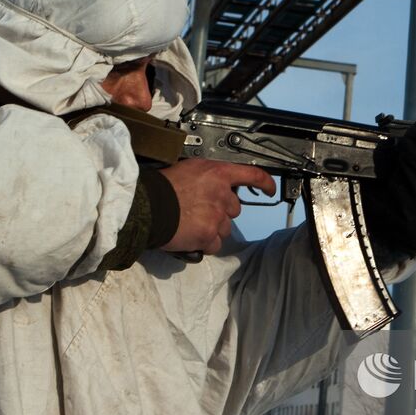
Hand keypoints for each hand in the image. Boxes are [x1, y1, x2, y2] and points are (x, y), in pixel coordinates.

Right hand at [157, 159, 275, 254]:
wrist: (146, 207)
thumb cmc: (160, 188)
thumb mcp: (187, 170)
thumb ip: (206, 178)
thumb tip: (212, 186)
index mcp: (216, 172)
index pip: (251, 175)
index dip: (265, 183)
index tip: (270, 189)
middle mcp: (221, 193)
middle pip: (234, 209)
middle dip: (221, 212)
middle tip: (199, 210)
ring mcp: (216, 215)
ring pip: (224, 228)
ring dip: (212, 228)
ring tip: (190, 223)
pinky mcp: (209, 234)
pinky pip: (214, 244)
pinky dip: (204, 243)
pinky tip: (189, 235)